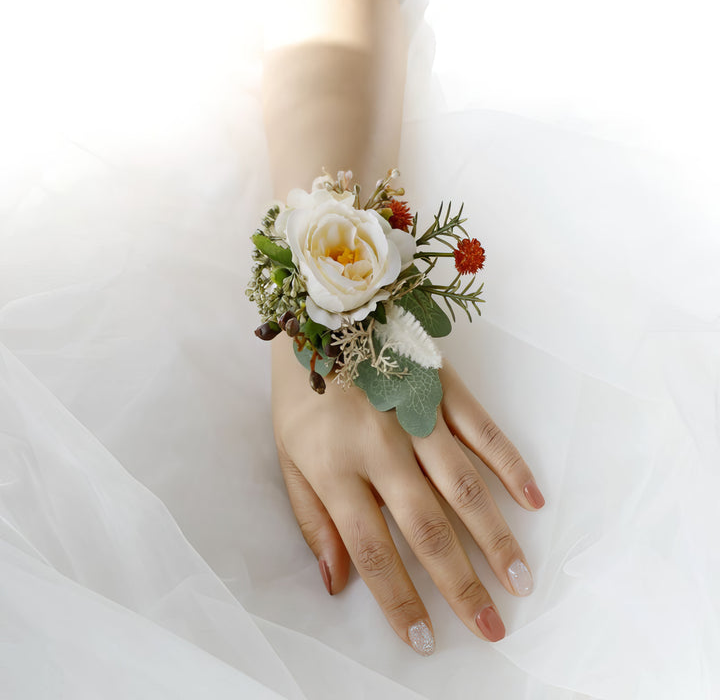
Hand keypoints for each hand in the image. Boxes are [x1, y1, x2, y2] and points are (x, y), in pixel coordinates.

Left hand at [271, 334, 544, 654]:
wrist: (320, 316)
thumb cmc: (301, 392)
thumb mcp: (287, 455)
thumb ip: (312, 518)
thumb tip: (336, 582)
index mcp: (335, 468)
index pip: (372, 549)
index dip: (399, 601)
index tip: (425, 639)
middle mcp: (381, 448)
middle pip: (428, 528)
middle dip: (461, 584)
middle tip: (492, 626)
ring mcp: (416, 415)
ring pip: (465, 487)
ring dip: (496, 537)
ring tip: (521, 579)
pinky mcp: (442, 387)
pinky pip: (483, 431)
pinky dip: (510, 465)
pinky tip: (532, 500)